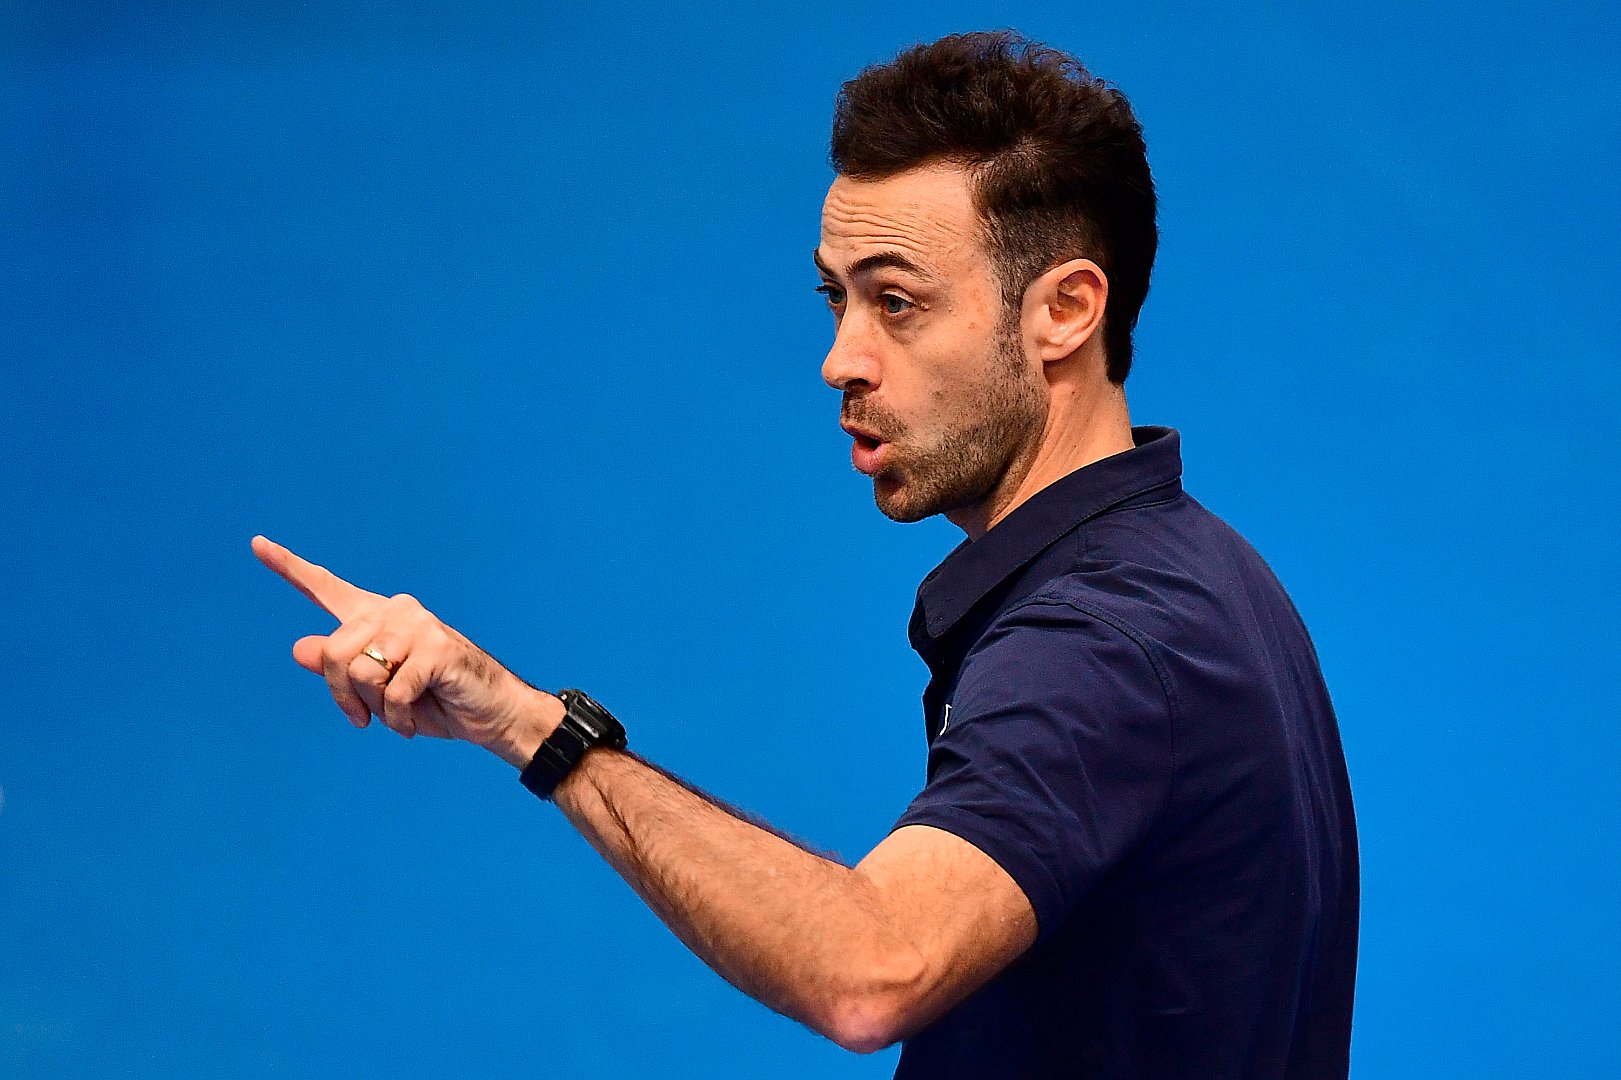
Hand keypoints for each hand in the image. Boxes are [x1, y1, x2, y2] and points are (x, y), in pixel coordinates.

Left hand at [251, 535, 560, 765]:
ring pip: (360, 671)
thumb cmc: (433, 701)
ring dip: (374, 708)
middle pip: (332, 650)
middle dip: (343, 695)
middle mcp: (393, 611)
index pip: (325, 588)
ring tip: (398, 715)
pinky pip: (392, 691)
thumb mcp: (377, 692)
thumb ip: (340, 670)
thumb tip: (300, 646)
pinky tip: (414, 721)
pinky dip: (397, 718)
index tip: (256, 544)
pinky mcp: (436, 647)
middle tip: (364, 717)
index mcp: (375, 617)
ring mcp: (416, 625)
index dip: (288, 567)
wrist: (490, 715)